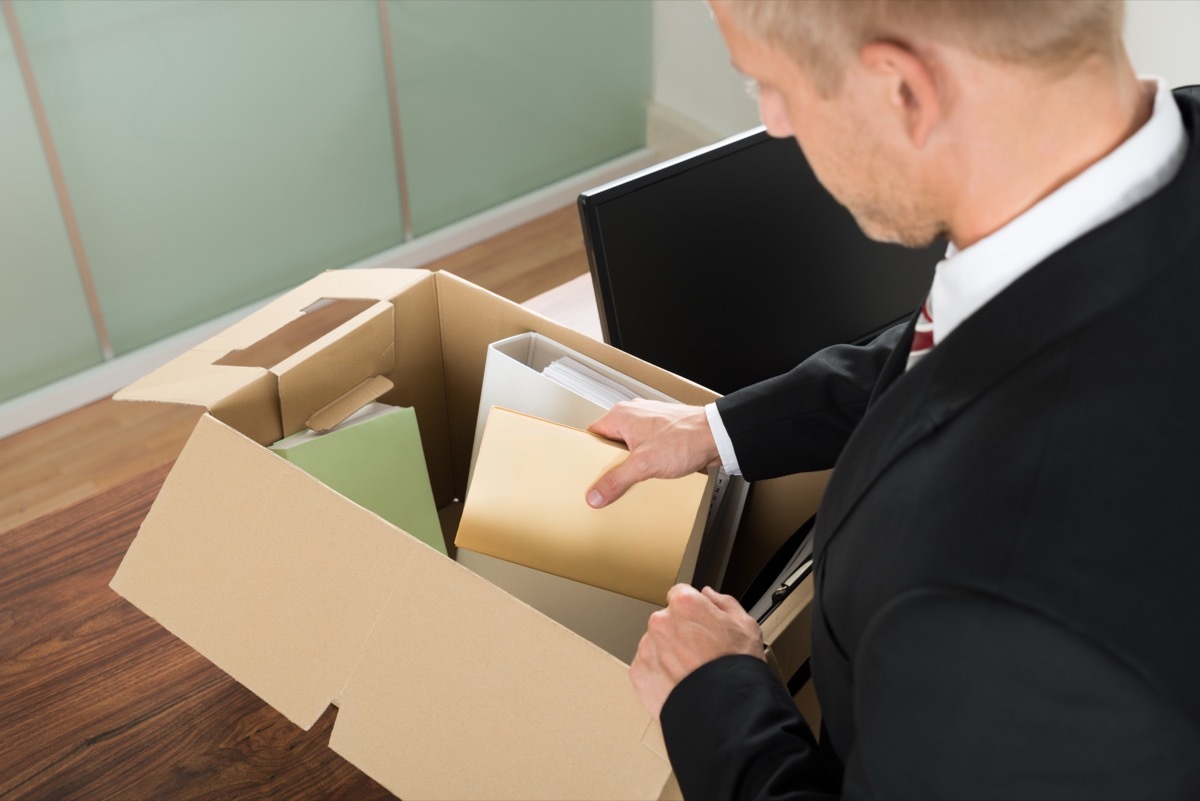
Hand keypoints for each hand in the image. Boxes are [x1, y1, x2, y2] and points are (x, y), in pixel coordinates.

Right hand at [586, 400, 719, 507]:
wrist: (717, 436)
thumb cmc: (686, 437)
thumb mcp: (643, 464)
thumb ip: (616, 480)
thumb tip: (596, 494)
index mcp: (621, 416)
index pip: (592, 435)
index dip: (587, 454)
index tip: (585, 471)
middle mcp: (634, 415)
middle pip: (610, 444)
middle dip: (610, 464)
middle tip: (608, 480)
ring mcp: (650, 424)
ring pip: (629, 448)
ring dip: (630, 465)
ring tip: (631, 480)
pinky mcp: (664, 434)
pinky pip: (645, 450)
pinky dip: (645, 463)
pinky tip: (650, 476)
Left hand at [630, 584, 764, 718]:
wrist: (726, 711)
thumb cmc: (737, 669)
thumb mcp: (745, 626)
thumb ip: (724, 603)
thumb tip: (709, 595)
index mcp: (685, 605)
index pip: (680, 594)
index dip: (693, 610)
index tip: (699, 623)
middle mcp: (661, 623)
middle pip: (667, 621)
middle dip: (680, 632)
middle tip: (700, 653)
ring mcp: (647, 648)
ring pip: (656, 645)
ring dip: (669, 654)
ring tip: (691, 673)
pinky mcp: (639, 674)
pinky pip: (648, 668)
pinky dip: (660, 675)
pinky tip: (681, 684)